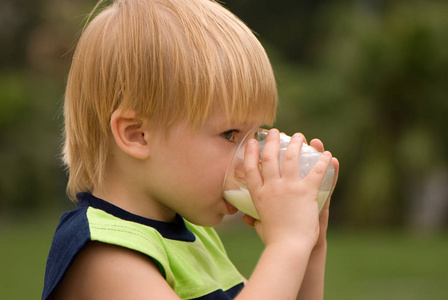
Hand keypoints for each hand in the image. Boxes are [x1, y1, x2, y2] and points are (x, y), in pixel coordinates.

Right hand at [242, 129, 333, 248]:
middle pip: (270, 158)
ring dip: (296, 144)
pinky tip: (327, 154)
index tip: (251, 141)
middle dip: (272, 141)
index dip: (250, 152)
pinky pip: (316, 172)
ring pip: (291, 158)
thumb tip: (245, 217)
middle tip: (275, 131)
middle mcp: (272, 187)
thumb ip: (253, 220)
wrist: (289, 246)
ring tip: (299, 136)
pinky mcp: (306, 192)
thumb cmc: (274, 240)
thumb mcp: (260, 227)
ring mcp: (289, 188)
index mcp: (258, 195)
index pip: (250, 168)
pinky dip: (323, 162)